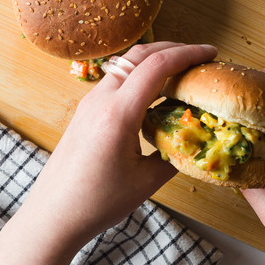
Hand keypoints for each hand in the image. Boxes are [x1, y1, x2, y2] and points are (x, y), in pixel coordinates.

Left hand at [0, 42, 216, 264]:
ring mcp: (89, 102)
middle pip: (140, 54)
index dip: (188, 54)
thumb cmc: (97, 203)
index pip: (157, 66)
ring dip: (155, 60)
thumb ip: (174, 154)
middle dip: (174, 49)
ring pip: (126, 65)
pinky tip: (156, 91)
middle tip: (201, 56)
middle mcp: (101, 100)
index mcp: (118, 114)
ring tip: (182, 70)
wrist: (52, 216)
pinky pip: (117, 80)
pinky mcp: (85, 110)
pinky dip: (140, 75)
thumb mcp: (147, 182)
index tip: (211, 53)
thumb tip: (196, 139)